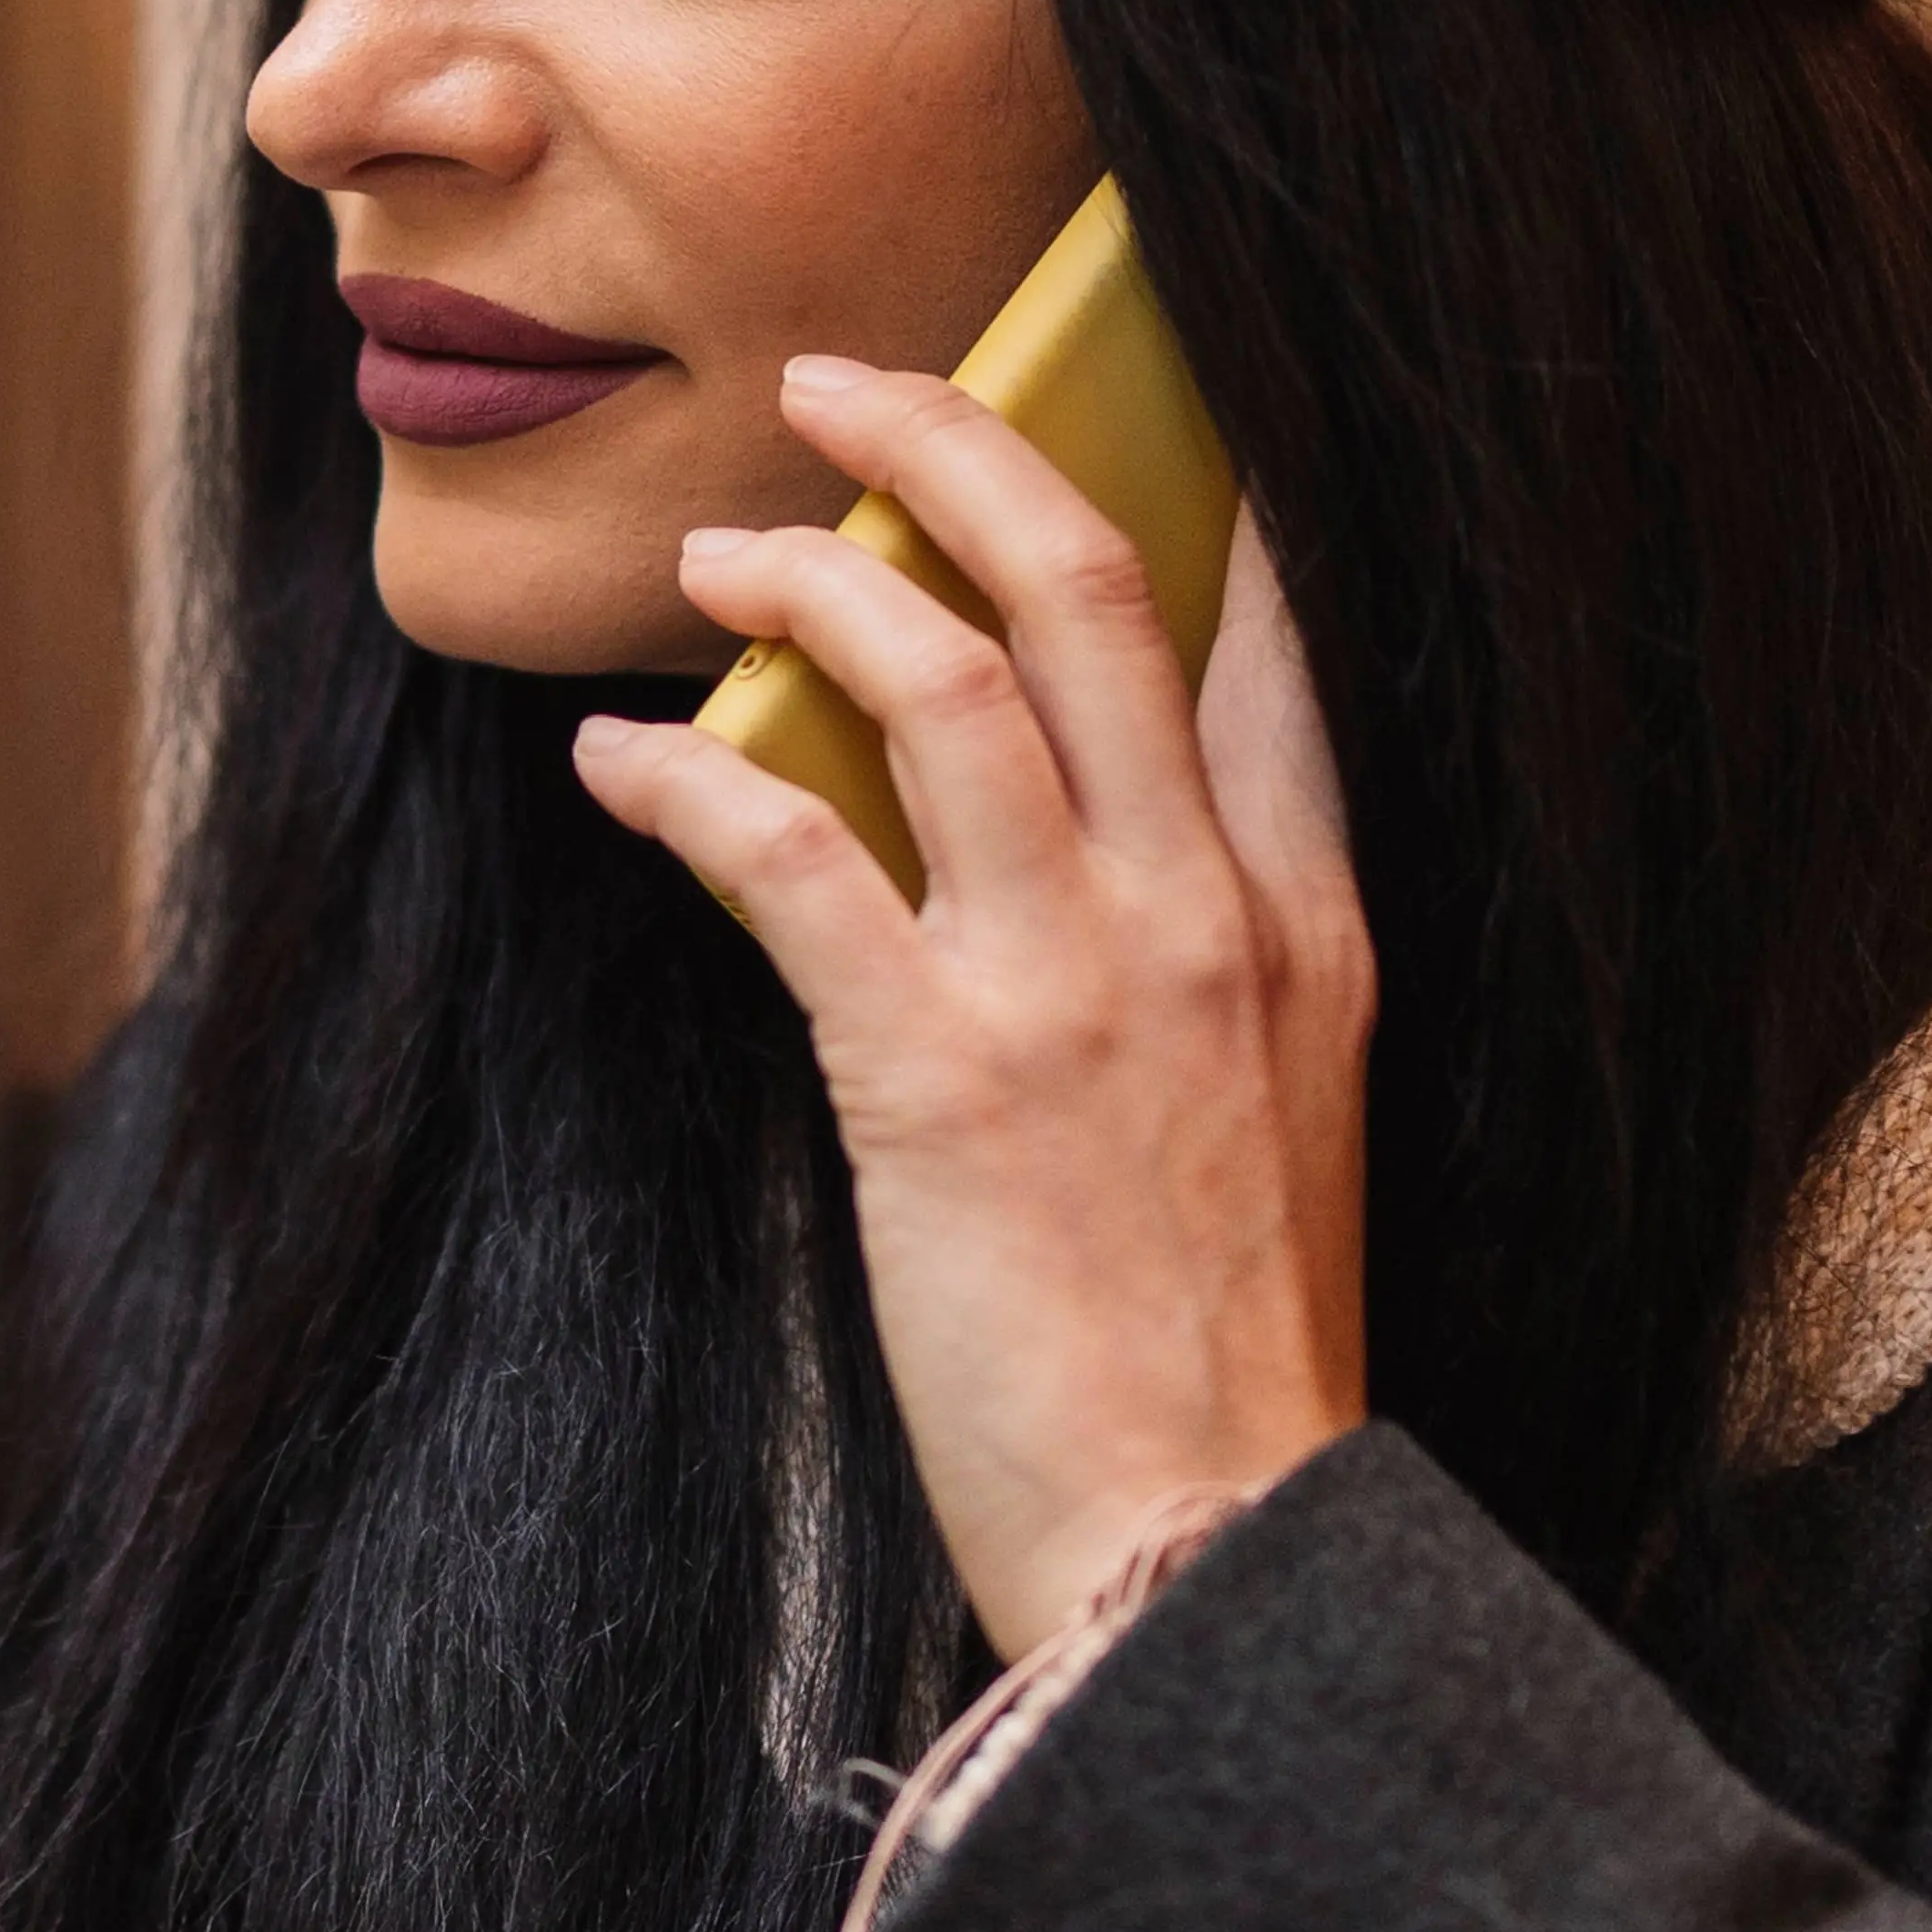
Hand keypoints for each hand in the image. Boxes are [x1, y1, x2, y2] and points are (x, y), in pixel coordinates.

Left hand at [570, 359, 1372, 1660]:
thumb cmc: (1217, 1358)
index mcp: (1308, 921)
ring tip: (712, 558)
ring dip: (806, 582)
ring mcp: (1083, 985)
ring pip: (941, 677)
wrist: (1205, 1546)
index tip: (1075, 390)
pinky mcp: (943, 1074)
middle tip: (838, 385)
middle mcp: (1208, 916)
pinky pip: (790, 854)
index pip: (1261, 633)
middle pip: (1089, 582)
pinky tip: (623, 771)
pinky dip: (688, 783)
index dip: (1174, 480)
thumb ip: (1200, 963)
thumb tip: (1060, 845)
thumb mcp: (1274, 1118)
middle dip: (950, 442)